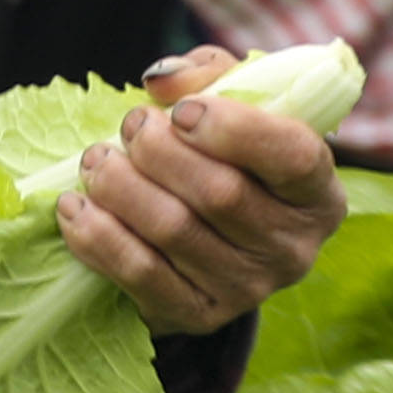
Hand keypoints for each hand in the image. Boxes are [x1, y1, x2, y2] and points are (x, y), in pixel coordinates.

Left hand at [53, 46, 349, 335]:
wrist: (206, 237)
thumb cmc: (225, 156)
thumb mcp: (231, 105)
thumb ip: (208, 77)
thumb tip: (159, 83)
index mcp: (318, 193)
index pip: (294, 158)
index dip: (234, 129)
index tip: (183, 112)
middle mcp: (293, 249)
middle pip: (222, 194)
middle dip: (160, 152)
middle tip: (130, 127)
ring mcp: (247, 289)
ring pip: (174, 230)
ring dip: (120, 187)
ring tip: (95, 161)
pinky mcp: (197, 315)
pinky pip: (141, 275)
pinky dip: (99, 237)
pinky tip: (75, 207)